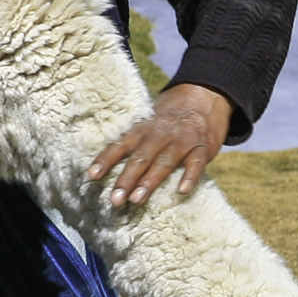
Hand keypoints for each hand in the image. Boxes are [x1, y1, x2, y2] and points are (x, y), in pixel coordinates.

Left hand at [87, 83, 232, 207]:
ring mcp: (182, 140)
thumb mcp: (150, 124)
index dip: (107, 159)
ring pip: (164, 162)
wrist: (204, 96)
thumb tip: (107, 169)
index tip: (92, 175)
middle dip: (126, 179)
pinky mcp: (202, 148)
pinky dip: (189, 176)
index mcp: (143, 129)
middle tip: (115, 199)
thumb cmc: (169, 119)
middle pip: (140, 157)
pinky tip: (182, 191)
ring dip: (149, 181)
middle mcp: (160, 134)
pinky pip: (195, 163)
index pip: (121, 145)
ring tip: (136, 200)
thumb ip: (134, 144)